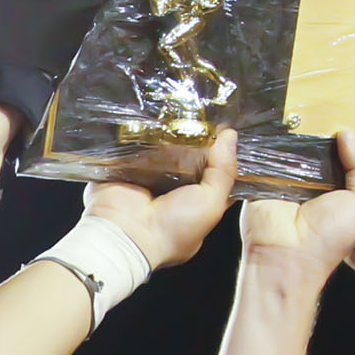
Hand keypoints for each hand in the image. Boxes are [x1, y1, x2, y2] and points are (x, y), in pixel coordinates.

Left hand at [0, 0, 140, 139]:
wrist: (4, 99)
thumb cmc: (39, 47)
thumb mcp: (77, 8)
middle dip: (58, 2)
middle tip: (74, 22)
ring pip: (25, 12)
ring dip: (44, 22)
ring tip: (59, 41)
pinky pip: (14, 33)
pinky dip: (29, 39)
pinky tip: (40, 54)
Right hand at [81, 127, 238, 268]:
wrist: (126, 234)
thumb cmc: (172, 231)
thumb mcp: (212, 204)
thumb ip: (224, 171)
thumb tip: (229, 138)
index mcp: (194, 206)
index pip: (212, 176)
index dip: (222, 155)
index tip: (226, 132)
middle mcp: (172, 193)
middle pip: (188, 159)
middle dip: (196, 141)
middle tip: (203, 122)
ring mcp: (149, 181)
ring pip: (165, 151)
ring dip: (171, 137)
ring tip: (180, 120)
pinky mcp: (128, 171)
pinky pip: (140, 146)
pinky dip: (147, 136)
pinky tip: (157, 125)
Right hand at [237, 131, 354, 291]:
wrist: (286, 256)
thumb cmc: (328, 240)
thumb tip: (347, 135)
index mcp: (342, 188)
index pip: (351, 154)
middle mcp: (316, 180)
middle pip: (324, 145)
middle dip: (328, 133)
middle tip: (332, 118)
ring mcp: (290, 177)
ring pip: (297, 144)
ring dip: (300, 134)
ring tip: (306, 122)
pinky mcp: (265, 176)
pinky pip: (270, 151)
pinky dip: (274, 142)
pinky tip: (281, 133)